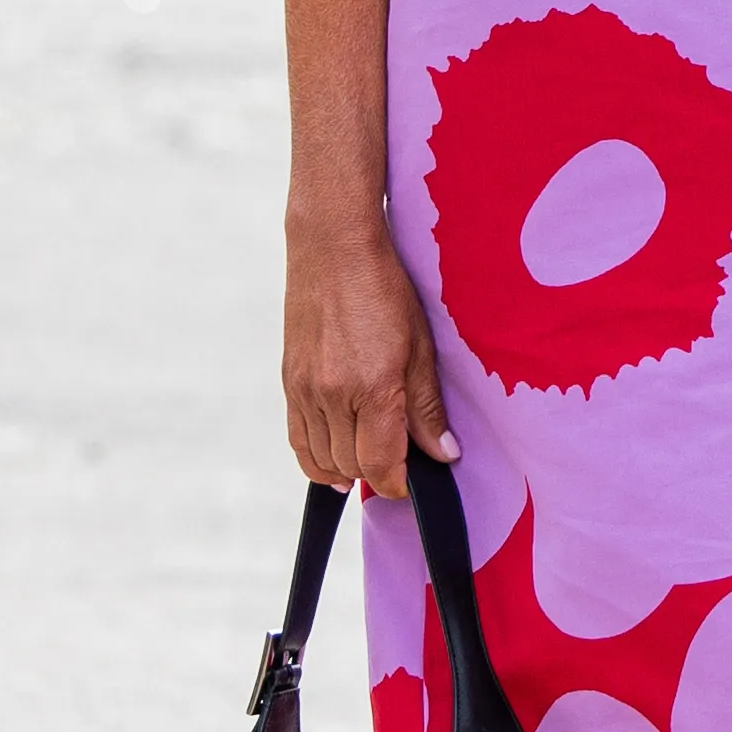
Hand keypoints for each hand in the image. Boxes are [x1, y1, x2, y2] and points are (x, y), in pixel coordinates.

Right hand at [283, 219, 457, 496]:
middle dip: (376, 474)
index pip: (380, 465)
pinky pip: (297, 440)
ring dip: (346, 469)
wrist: (332, 248)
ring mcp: (305, 390)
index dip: (398, 484)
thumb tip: (443, 454)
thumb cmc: (383, 289)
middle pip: (351, 466)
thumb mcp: (421, 347)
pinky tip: (333, 461)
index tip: (412, 482)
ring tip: (368, 462)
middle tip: (399, 464)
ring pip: (321, 460)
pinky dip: (315, 459)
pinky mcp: (289, 382)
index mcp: (373, 388)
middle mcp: (333, 396)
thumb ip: (427, 408)